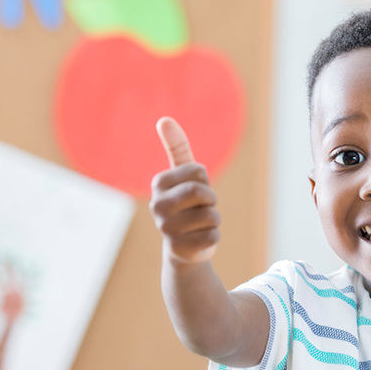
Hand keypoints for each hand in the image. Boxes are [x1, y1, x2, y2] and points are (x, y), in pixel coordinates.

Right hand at [149, 117, 219, 263]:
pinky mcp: (180, 249)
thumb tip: (164, 120)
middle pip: (202, 193)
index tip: (194, 191)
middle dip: (210, 200)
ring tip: (199, 224)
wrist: (183, 246)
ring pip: (211, 215)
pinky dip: (213, 236)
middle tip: (200, 207)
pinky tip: (198, 240)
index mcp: (159, 184)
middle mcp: (157, 206)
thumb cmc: (186, 204)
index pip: (199, 172)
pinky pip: (213, 235)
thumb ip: (177, 147)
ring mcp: (167, 229)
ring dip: (213, 220)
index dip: (204, 181)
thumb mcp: (184, 175)